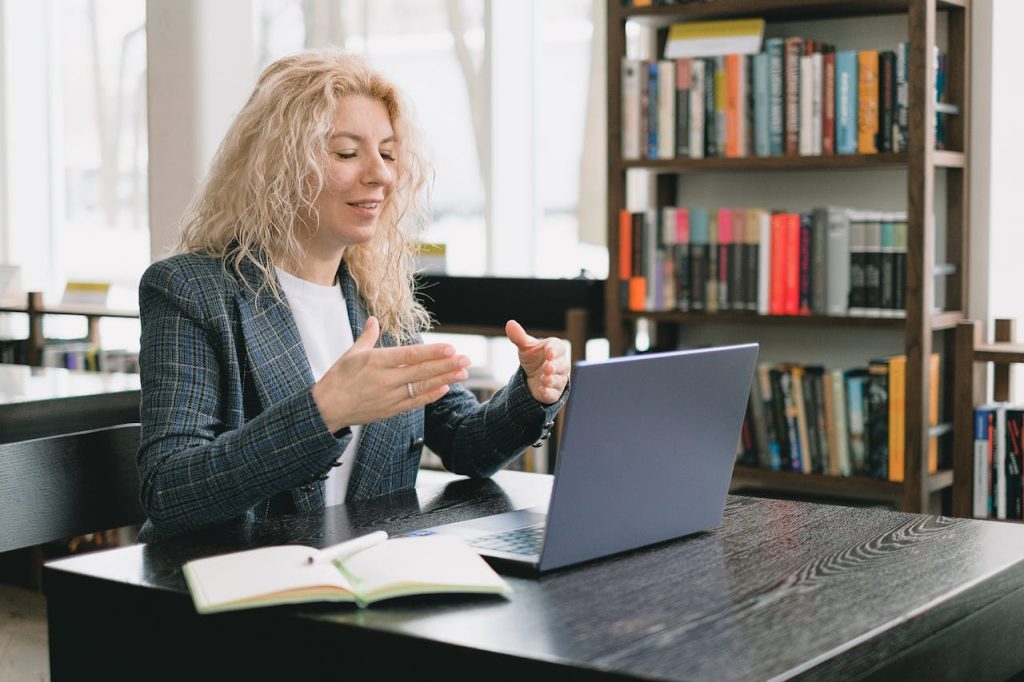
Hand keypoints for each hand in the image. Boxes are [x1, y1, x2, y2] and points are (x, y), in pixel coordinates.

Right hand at [311, 317, 470, 432]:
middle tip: (466, 359)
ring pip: (421, 386)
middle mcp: (385, 379)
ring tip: (463, 373)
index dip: (431, 352)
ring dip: (444, 379)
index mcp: (376, 362)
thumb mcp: (351, 353)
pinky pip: (414, 402)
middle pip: (421, 371)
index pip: (409, 355)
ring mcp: (389, 396)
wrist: (326, 409)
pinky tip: (445, 388)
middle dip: (446, 365)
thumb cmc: (337, 378)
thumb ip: (367, 336)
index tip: (450, 347)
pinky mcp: (390, 410)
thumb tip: (374, 319)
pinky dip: (430, 396)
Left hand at [505, 320, 568, 404]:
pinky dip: (549, 392)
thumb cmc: (533, 358)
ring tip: (544, 379)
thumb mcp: (525, 347)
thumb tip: (510, 323)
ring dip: (552, 380)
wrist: (533, 377)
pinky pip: (554, 394)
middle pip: (561, 364)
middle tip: (547, 367)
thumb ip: (519, 337)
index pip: (558, 347)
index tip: (549, 352)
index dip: (554, 350)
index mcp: (554, 349)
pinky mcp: (554, 393)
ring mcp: (558, 379)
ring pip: (558, 379)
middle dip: (554, 366)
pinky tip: (543, 391)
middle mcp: (560, 364)